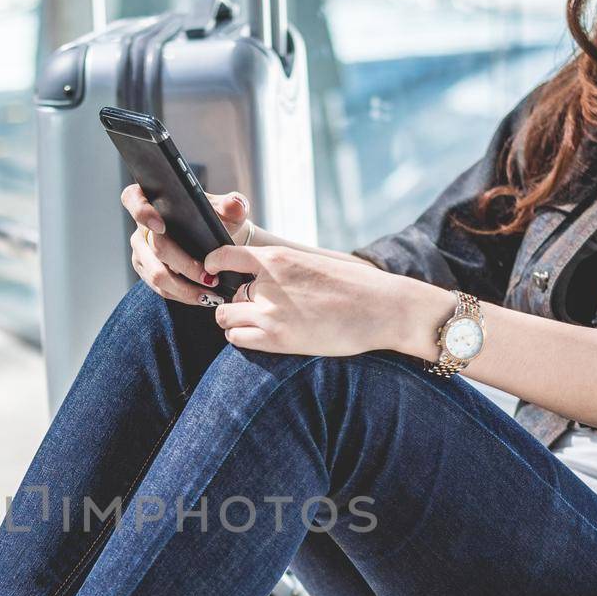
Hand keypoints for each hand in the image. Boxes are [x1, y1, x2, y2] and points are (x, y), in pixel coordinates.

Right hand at [122, 184, 253, 304]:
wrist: (214, 241)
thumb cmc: (216, 220)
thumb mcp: (226, 210)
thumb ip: (233, 204)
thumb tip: (235, 204)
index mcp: (152, 200)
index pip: (132, 199)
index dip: (142, 212)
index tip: (161, 226)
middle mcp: (141, 227)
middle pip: (155, 248)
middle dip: (184, 265)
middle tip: (209, 276)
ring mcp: (141, 251)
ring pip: (156, 274)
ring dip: (184, 287)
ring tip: (209, 293)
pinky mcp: (146, 271)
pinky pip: (159, 288)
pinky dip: (182, 295)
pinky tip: (201, 297)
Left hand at [204, 245, 434, 356]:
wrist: (382, 308)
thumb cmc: (354, 286)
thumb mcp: (312, 263)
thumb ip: (283, 268)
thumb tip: (261, 275)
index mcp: (277, 259)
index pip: (226, 256)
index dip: (215, 264)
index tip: (214, 270)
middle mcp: (268, 283)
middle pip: (229, 293)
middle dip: (237, 301)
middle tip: (254, 309)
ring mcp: (269, 312)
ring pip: (226, 317)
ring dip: (236, 321)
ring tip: (257, 325)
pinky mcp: (276, 338)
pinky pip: (237, 338)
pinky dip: (242, 338)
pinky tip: (261, 337)